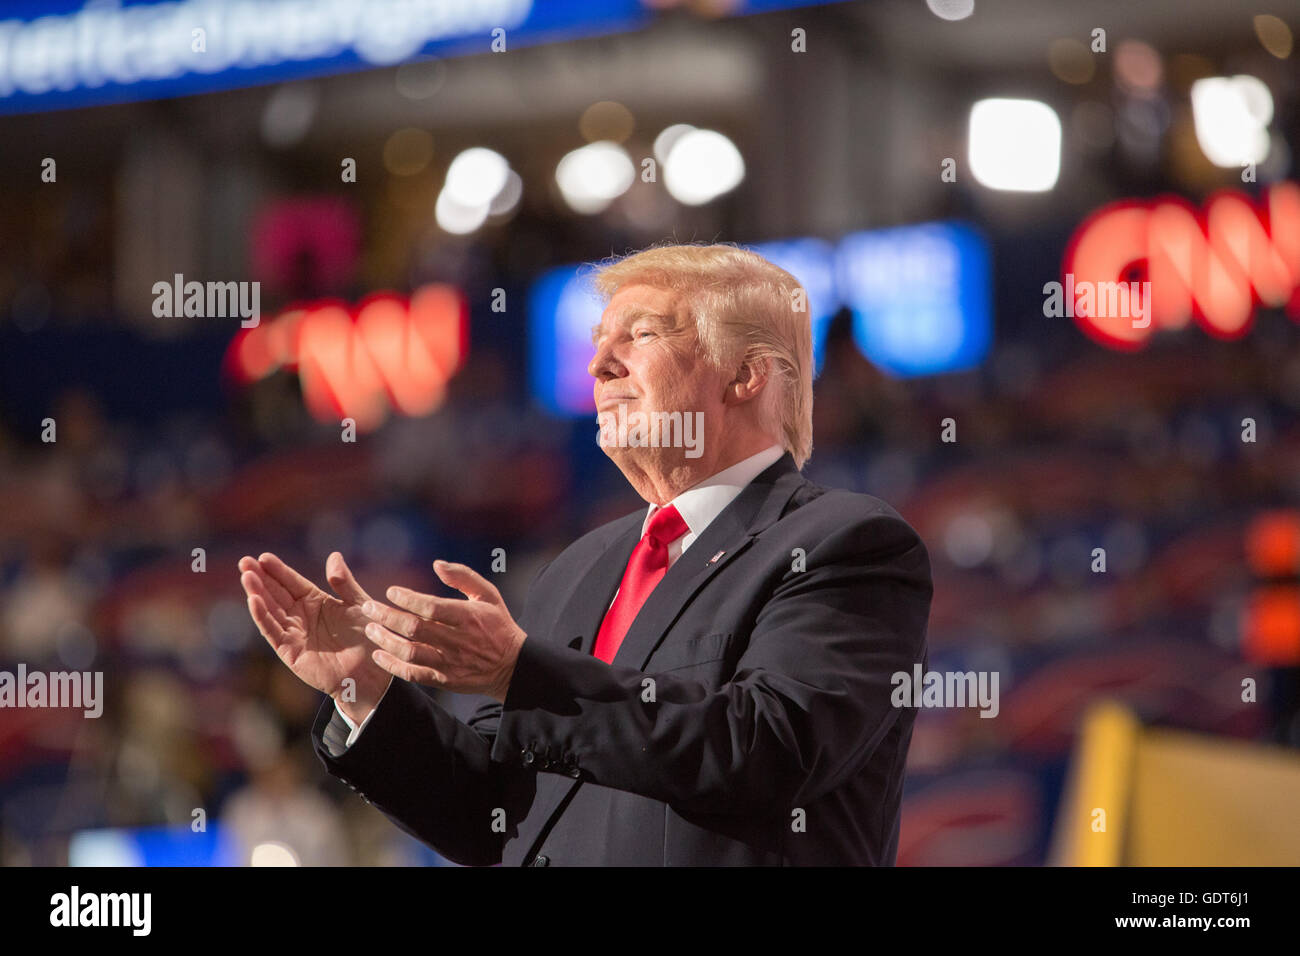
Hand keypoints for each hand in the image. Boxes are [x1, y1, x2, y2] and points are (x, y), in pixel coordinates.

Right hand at [239, 551, 392, 722]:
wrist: (372, 672)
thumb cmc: (370, 638)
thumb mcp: (360, 604)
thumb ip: (345, 582)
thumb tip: (334, 555)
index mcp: (316, 602)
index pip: (292, 582)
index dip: (278, 570)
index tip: (263, 556)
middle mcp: (301, 616)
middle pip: (276, 593)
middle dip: (260, 577)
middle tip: (244, 561)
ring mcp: (294, 633)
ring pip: (270, 610)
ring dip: (257, 593)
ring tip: (246, 576)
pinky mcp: (290, 651)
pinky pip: (273, 631)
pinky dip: (262, 617)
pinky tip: (253, 600)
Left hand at [361, 560, 525, 701]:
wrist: (512, 666)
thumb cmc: (498, 625)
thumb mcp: (488, 595)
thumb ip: (463, 576)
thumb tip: (437, 564)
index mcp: (468, 617)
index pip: (432, 607)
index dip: (408, 599)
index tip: (390, 591)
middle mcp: (458, 641)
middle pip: (415, 628)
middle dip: (387, 616)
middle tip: (367, 607)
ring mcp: (450, 662)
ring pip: (410, 652)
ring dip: (386, 640)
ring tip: (370, 629)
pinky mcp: (445, 679)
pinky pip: (414, 674)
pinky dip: (393, 666)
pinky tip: (379, 655)